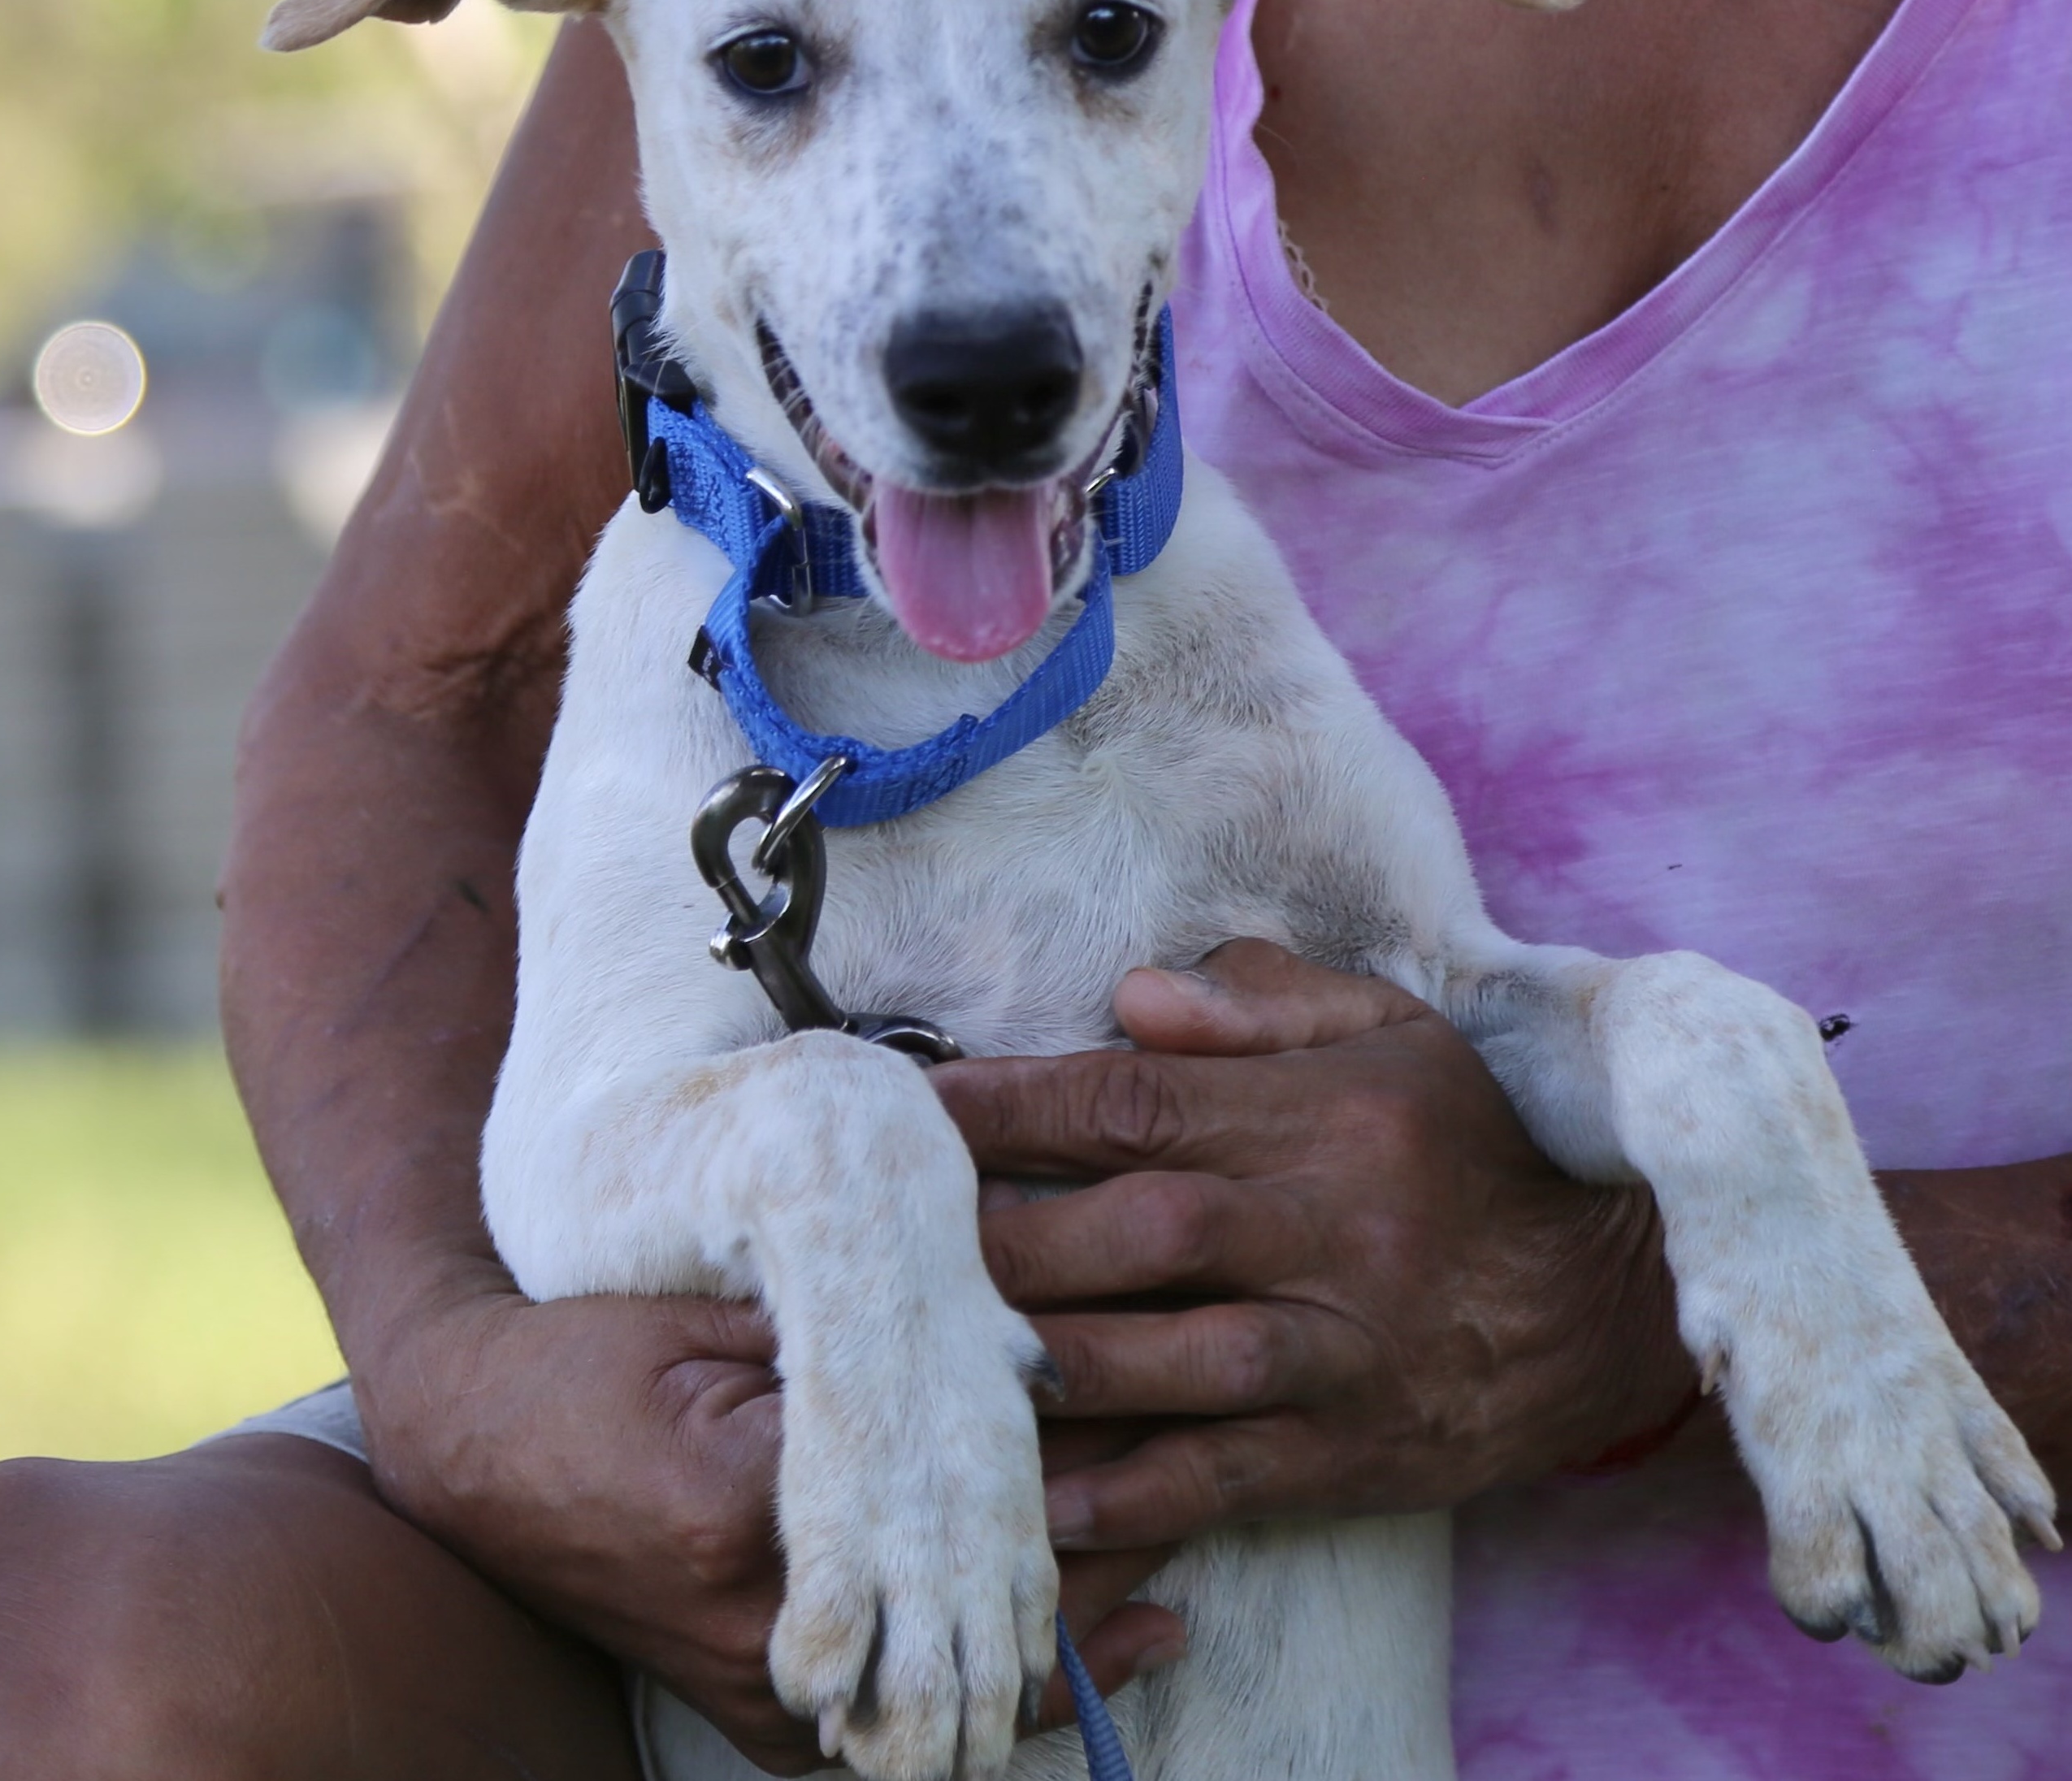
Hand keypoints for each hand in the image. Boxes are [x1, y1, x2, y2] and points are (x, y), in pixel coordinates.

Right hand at [353, 1274, 1181, 1771]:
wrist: (475, 1445)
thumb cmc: (589, 1361)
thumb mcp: (716, 1326)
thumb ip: (851, 1345)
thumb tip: (1007, 1344)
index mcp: (761, 1519)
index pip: (958, 1516)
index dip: (1067, 1477)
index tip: (1154, 1427)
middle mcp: (773, 1635)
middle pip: (971, 1621)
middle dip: (1086, 1568)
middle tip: (1188, 1501)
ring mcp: (764, 1694)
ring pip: (947, 1699)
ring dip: (1049, 1647)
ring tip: (1163, 1603)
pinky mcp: (756, 1712)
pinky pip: (897, 1736)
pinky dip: (983, 1705)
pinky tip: (1066, 1676)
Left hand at [937, 941, 1699, 1555]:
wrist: (1610, 1296)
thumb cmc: (1471, 1142)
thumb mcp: (1393, 1030)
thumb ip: (1262, 998)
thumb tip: (1131, 995)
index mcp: (1319, 1115)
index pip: (1134, 1102)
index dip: (1010, 1107)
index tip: (907, 1112)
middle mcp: (1324, 1227)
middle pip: (1133, 1230)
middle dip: (997, 1234)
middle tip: (881, 1238)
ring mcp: (1338, 1349)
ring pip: (1168, 1358)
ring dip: (1040, 1361)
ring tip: (925, 1357)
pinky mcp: (1348, 1451)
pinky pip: (1221, 1475)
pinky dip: (1123, 1492)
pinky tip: (1030, 1497)